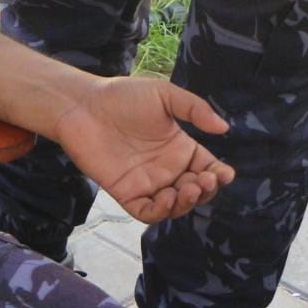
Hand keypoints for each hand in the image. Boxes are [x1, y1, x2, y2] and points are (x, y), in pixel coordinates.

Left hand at [52, 78, 233, 223]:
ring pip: (175, 205)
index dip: (219, 175)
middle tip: (203, 180)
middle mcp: (166, 168)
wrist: (83, 105)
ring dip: (187, 203)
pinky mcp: (126, 193)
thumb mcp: (164, 95)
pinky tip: (167, 198)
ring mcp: (147, 183)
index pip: (207, 168)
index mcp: (178, 147)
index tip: (224, 174)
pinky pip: (148, 212)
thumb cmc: (122, 96)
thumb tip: (224, 127)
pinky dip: (161, 211)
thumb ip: (194, 109)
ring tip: (187, 188)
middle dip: (205, 190)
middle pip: (196, 191)